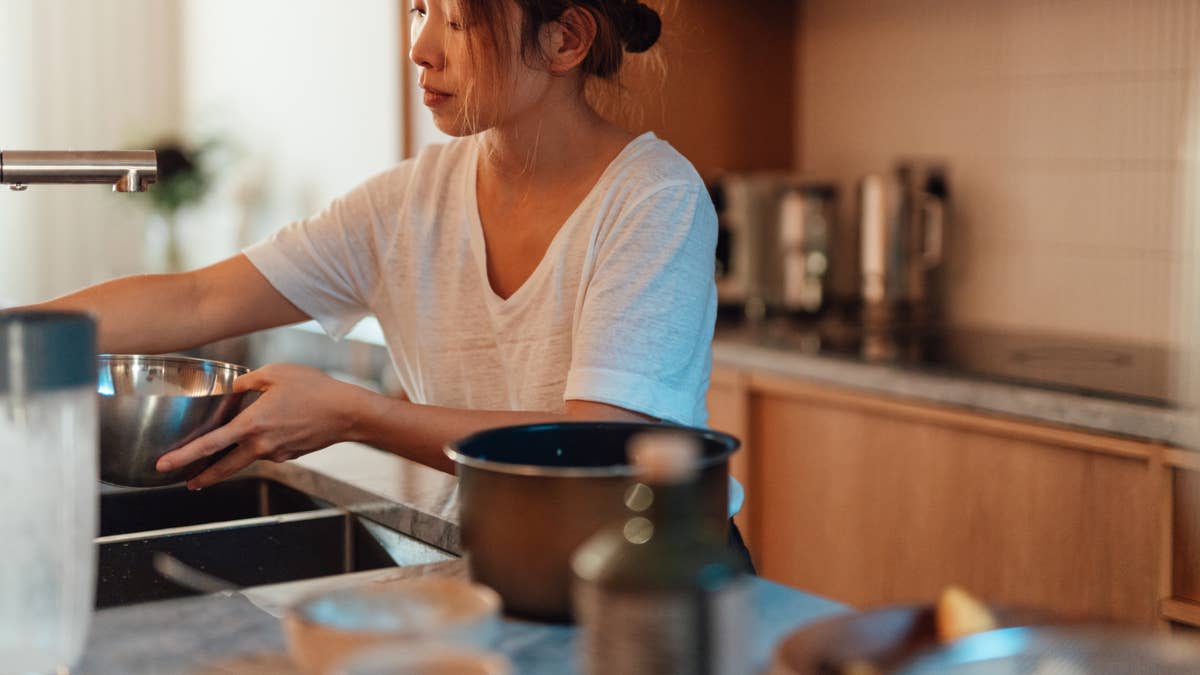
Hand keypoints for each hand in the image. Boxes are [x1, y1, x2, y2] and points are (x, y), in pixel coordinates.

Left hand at [155, 363, 369, 489]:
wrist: (347, 412)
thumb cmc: (315, 389)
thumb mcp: (276, 373)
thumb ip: (247, 382)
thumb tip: (231, 387)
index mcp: (252, 424)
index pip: (209, 445)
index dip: (183, 456)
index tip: (163, 465)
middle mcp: (261, 444)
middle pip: (224, 468)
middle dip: (202, 476)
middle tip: (186, 482)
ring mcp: (277, 453)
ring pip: (248, 457)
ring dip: (236, 455)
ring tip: (231, 446)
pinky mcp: (290, 455)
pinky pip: (269, 451)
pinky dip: (263, 445)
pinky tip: (274, 429)